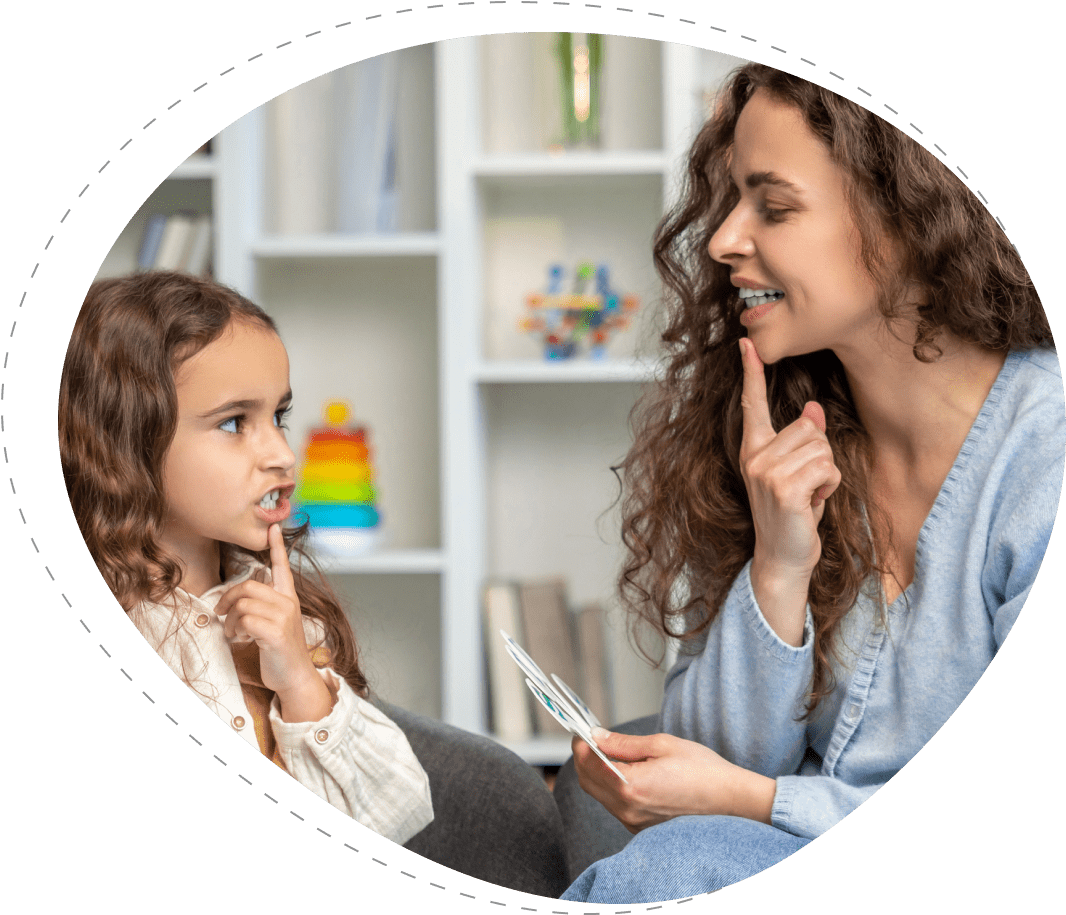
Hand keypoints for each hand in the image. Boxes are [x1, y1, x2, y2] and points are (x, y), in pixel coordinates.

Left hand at [214, 524, 329, 720]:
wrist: (295, 677)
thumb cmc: (281, 651)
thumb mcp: (274, 624)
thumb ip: (263, 607)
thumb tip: (239, 599)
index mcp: (288, 598)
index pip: (282, 566)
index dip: (277, 546)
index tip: (273, 526)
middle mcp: (288, 604)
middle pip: (249, 586)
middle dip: (228, 599)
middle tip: (221, 614)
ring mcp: (284, 618)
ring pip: (243, 604)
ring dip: (230, 621)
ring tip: (233, 633)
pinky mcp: (276, 633)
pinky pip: (245, 621)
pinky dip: (235, 631)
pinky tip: (241, 640)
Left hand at [571, 730, 774, 833]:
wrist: (732, 801)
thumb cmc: (703, 770)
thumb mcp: (662, 744)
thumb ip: (624, 743)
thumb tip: (597, 736)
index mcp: (631, 786)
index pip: (589, 763)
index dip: (581, 743)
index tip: (581, 729)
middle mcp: (628, 809)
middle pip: (587, 781)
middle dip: (584, 757)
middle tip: (592, 736)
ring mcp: (633, 822)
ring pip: (599, 794)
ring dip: (596, 771)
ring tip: (608, 749)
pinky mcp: (640, 827)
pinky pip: (614, 804)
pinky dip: (610, 785)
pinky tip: (622, 769)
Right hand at [739, 338, 840, 641]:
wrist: (784, 556)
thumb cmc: (793, 514)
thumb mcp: (799, 472)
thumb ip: (804, 439)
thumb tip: (814, 409)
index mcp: (754, 449)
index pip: (752, 404)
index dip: (751, 373)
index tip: (746, 343)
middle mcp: (754, 457)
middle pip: (809, 427)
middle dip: (821, 453)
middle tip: (808, 484)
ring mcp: (765, 472)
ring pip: (821, 447)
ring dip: (827, 473)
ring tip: (810, 495)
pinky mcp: (783, 488)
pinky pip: (825, 467)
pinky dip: (830, 486)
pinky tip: (814, 503)